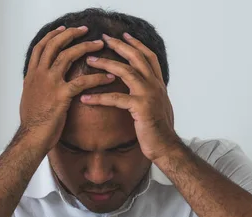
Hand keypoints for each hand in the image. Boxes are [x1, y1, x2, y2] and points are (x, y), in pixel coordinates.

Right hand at [19, 26, 115, 150]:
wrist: (31, 137)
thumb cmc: (32, 122)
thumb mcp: (29, 98)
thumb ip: (35, 85)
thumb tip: (38, 81)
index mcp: (32, 75)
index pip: (41, 47)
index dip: (53, 35)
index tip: (64, 29)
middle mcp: (39, 74)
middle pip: (55, 45)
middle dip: (71, 34)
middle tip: (85, 30)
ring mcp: (50, 83)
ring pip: (68, 56)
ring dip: (86, 48)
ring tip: (100, 45)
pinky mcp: (61, 95)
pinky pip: (82, 81)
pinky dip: (97, 78)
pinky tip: (109, 77)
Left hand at [79, 33, 180, 160]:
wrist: (166, 147)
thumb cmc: (158, 130)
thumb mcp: (156, 106)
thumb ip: (150, 93)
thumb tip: (142, 88)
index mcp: (158, 84)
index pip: (148, 57)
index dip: (136, 44)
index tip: (123, 35)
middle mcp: (155, 85)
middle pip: (136, 57)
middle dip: (119, 45)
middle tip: (103, 39)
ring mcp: (149, 95)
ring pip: (126, 71)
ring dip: (105, 64)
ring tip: (89, 61)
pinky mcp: (141, 108)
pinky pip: (116, 98)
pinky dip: (99, 97)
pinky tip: (85, 98)